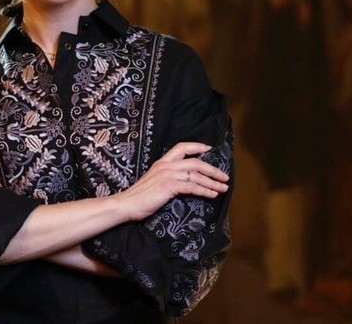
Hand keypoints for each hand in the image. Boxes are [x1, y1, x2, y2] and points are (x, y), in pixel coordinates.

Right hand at [114, 142, 229, 221]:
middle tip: (224, 177)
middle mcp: (166, 165)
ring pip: (196, 175)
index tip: (209, 148)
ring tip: (223, 188)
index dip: (196, 146)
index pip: (181, 147)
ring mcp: (167, 175)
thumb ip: (167, 177)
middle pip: (195, 162)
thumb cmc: (139, 197)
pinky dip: (205, 191)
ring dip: (212, 182)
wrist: (126, 204)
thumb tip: (183, 181)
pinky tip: (212, 195)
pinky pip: (192, 187)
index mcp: (162, 162)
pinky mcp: (169, 186)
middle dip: (213, 170)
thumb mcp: (154, 181)